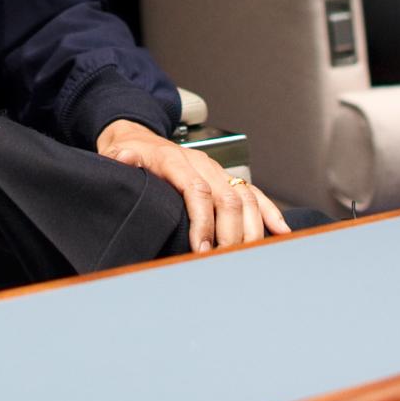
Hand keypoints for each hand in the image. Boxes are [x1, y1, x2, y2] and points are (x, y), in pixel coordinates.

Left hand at [94, 118, 290, 253]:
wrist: (141, 137)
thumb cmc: (132, 152)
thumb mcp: (117, 152)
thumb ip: (120, 157)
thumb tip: (123, 157)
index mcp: (176, 160)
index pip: (197, 190)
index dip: (202, 220)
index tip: (202, 248)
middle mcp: (203, 165)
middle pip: (227, 198)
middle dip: (229, 233)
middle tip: (223, 262)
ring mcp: (219, 171)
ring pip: (245, 197)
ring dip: (250, 229)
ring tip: (247, 258)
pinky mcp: (228, 179)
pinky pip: (255, 195)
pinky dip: (270, 213)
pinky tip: (282, 232)